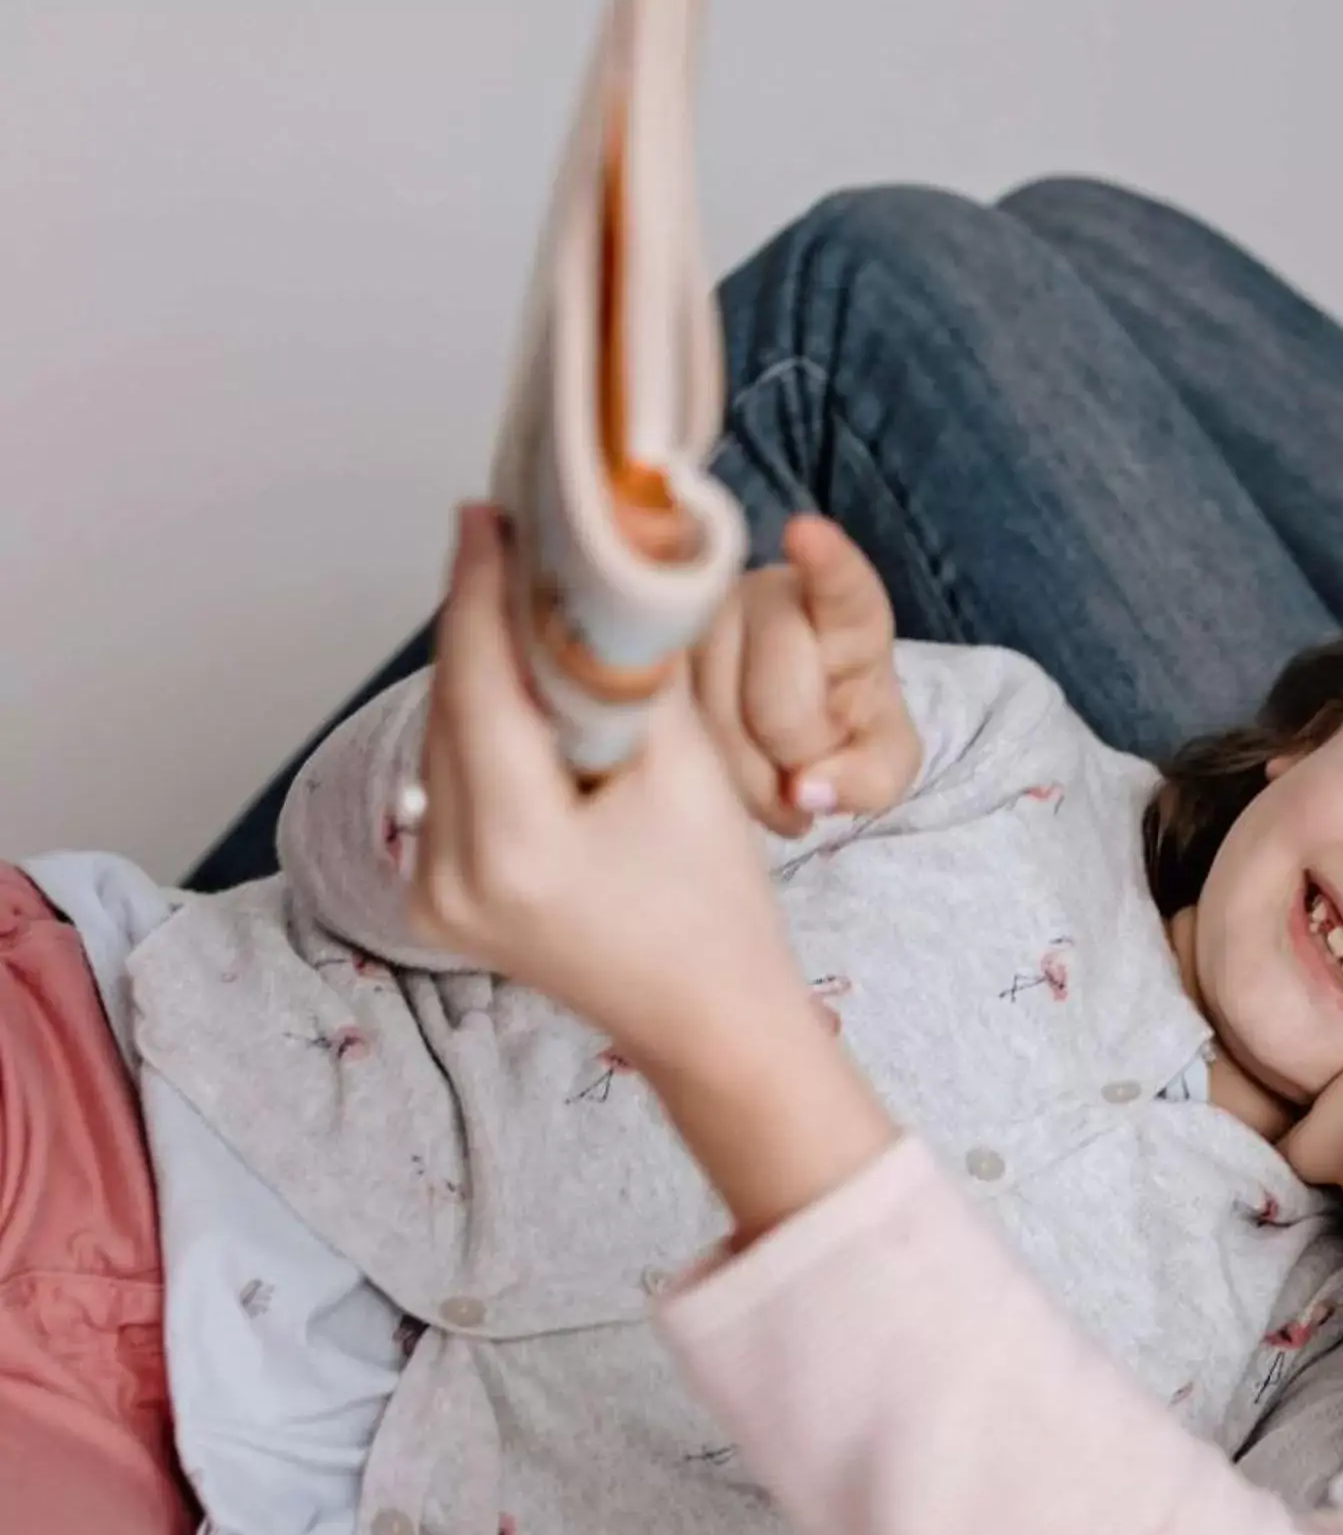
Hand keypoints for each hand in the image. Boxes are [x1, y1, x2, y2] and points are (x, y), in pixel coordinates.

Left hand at [406, 504, 818, 1078]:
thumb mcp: (686, 772)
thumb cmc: (718, 908)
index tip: (486, 513)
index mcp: (513, 848)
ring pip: (444, 742)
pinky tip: (515, 691)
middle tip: (511, 543)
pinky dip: (481, 730)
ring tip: (516, 605)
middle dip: (480, 622)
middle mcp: (449, 875)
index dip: (478, 589)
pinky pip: (450, 784)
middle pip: (452, 708)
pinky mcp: (436, 902)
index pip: (477, 682)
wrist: (709, 1021)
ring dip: (478, 672)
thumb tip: (590, 580)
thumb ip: (623, 674)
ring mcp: (431, 896)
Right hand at [692, 513, 923, 834]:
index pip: (841, 586)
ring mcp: (698, 618)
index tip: (806, 533)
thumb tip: (805, 791)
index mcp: (844, 614)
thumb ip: (868, 781)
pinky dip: (695, 765)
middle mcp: (766, 598)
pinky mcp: (645, 652)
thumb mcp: (881, 762)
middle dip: (795, 757)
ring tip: (766, 771)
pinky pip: (665, 725)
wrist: (788, 732)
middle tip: (803, 766)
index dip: (825, 563)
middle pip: (778, 701)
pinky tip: (718, 768)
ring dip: (743, 772)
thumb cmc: (845, 733)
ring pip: (715, 721)